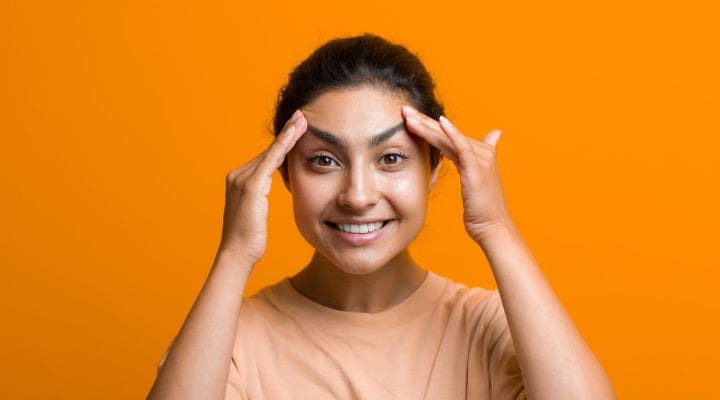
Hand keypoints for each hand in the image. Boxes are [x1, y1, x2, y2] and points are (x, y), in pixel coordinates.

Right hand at [218, 109, 306, 264]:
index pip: (266, 158)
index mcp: (239, 181)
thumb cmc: (249, 240)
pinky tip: (296, 134)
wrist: (237, 254)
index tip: (296, 128)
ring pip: (271, 152)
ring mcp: (242, 179)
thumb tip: (270, 192)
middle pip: (269, 151)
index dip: (282, 143)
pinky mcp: (251, 186)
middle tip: (303, 116)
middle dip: (287, 133)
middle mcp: (237, 175)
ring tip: (303, 119)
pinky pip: (271, 160)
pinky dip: (285, 145)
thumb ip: (261, 199)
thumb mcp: (256, 215)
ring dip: (288, 134)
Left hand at [401, 105, 513, 242]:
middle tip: (403, 109)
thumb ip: (470, 160)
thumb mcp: (475, 181)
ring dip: (428, 126)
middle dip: (423, 121)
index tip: (408, 118)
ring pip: (449, 138)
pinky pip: (462, 147)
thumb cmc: (482, 209)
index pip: (446, 136)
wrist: (493, 228)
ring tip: (409, 116)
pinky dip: (452, 133)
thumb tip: (490, 137)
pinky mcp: (477, 169)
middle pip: (445, 133)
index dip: (427, 126)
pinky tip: (441, 121)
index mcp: (475, 154)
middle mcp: (479, 152)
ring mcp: (479, 159)